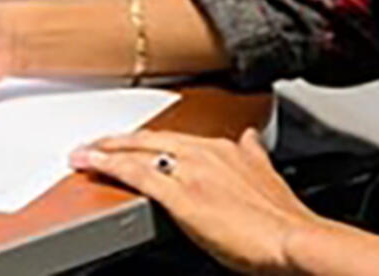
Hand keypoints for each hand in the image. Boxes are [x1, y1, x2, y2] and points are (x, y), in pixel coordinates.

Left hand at [70, 128, 318, 274]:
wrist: (296, 241)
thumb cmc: (285, 221)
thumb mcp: (270, 176)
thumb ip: (253, 157)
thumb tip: (250, 140)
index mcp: (224, 149)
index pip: (173, 138)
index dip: (147, 140)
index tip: (131, 142)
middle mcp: (203, 152)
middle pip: (149, 138)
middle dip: (118, 140)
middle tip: (94, 142)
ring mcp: (189, 171)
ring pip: (136, 151)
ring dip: (105, 150)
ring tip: (82, 152)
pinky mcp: (180, 194)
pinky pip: (134, 174)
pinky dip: (108, 166)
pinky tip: (89, 164)